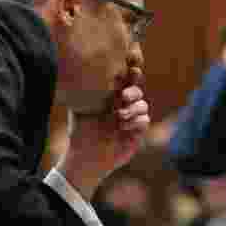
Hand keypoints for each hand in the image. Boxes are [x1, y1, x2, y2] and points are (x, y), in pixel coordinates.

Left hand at [60, 65, 149, 198]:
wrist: (86, 157)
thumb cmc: (80, 132)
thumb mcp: (80, 108)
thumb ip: (86, 90)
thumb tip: (87, 70)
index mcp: (111, 96)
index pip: (125, 80)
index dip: (130, 72)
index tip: (131, 68)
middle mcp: (124, 105)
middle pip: (137, 89)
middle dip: (133, 90)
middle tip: (124, 96)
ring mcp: (132, 119)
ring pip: (143, 105)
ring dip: (133, 108)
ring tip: (119, 116)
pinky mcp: (138, 132)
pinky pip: (145, 120)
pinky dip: (136, 122)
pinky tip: (123, 128)